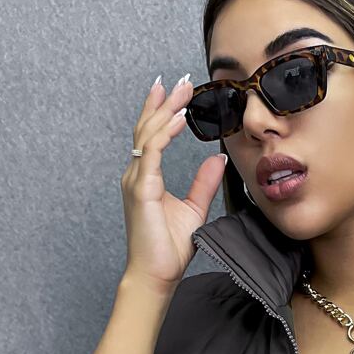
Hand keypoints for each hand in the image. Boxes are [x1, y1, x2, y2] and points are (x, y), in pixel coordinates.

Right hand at [119, 73, 228, 289]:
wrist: (157, 274)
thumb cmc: (169, 247)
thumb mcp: (194, 208)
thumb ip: (203, 183)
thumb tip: (217, 160)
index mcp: (146, 177)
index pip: (152, 136)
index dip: (162, 111)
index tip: (176, 91)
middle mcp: (137, 174)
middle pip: (147, 128)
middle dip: (163, 101)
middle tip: (179, 80)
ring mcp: (136, 180)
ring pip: (148, 134)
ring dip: (165, 110)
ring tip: (181, 91)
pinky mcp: (142, 189)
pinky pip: (152, 152)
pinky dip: (165, 133)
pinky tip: (178, 119)